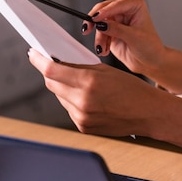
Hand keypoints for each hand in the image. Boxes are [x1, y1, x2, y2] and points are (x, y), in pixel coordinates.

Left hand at [28, 49, 181, 156]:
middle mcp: (82, 101)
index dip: (38, 60)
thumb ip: (81, 68)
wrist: (148, 112)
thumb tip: (60, 63)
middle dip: (51, 72)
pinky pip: (69, 109)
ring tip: (80, 83)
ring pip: (60, 97)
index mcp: (89, 82)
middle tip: (53, 63)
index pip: (52, 70)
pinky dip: (73, 101)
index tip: (33, 53)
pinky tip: (87, 97)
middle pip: (52, 83)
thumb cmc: (132, 89)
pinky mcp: (83, 127)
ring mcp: (81, 116)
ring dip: (63, 88)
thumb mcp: (106, 71)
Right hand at [82, 0, 163, 73]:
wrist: (150, 62)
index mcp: (135, 4)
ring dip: (99, 37)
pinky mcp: (111, 30)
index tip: (95, 18)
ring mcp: (117, 19)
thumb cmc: (150, 47)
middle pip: (103, 9)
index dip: (105, 11)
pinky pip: (99, 33)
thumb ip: (117, 29)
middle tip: (87, 28)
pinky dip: (99, 42)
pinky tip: (104, 50)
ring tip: (102, 48)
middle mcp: (125, 9)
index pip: (117, 4)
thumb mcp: (134, 37)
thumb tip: (101, 24)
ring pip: (99, 23)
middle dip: (95, 20)